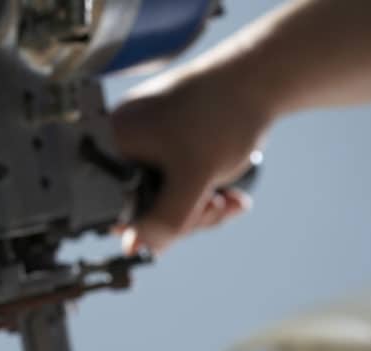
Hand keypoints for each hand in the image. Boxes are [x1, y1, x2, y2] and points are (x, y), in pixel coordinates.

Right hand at [112, 53, 269, 253]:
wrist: (259, 81)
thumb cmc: (221, 114)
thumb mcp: (192, 179)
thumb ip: (166, 220)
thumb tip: (140, 248)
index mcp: (113, 142)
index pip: (111, 203)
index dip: (143, 225)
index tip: (173, 231)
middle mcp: (124, 143)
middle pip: (141, 207)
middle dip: (183, 218)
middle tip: (211, 208)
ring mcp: (147, 145)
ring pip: (164, 201)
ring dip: (200, 211)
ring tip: (226, 201)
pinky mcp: (169, 148)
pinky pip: (178, 187)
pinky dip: (203, 197)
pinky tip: (230, 197)